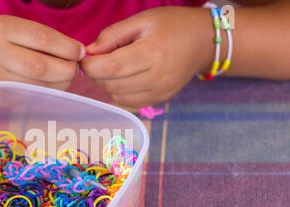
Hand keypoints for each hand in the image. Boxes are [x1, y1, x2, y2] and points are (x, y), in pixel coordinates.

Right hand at [0, 15, 85, 97]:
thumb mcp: (7, 27)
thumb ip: (38, 37)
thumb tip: (75, 52)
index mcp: (2, 29)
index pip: (44, 39)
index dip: (68, 48)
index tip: (79, 52)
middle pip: (44, 68)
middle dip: (67, 70)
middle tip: (73, 68)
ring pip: (40, 87)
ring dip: (60, 85)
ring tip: (62, 78)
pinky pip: (31, 97)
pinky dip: (46, 94)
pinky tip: (47, 87)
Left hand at [81, 7, 214, 109]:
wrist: (203, 41)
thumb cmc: (172, 25)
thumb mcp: (142, 20)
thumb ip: (112, 36)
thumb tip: (89, 52)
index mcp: (152, 52)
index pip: (110, 68)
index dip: (90, 65)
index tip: (86, 57)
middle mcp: (157, 77)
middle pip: (111, 84)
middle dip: (96, 74)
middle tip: (98, 60)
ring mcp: (160, 92)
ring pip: (117, 96)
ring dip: (106, 84)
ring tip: (112, 68)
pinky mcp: (160, 100)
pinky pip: (129, 103)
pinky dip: (119, 93)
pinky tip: (123, 79)